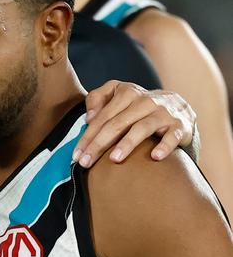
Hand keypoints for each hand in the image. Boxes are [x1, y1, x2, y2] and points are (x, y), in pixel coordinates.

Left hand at [73, 81, 195, 167]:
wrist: (179, 108)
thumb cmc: (139, 108)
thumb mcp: (118, 96)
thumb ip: (98, 99)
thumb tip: (88, 117)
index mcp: (128, 93)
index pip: (102, 116)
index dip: (87, 136)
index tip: (76, 156)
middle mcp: (145, 101)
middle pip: (118, 123)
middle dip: (99, 143)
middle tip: (85, 162)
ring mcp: (163, 113)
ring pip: (143, 128)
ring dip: (128, 143)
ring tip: (114, 159)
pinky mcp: (180, 126)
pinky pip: (172, 136)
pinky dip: (165, 146)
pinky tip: (155, 157)